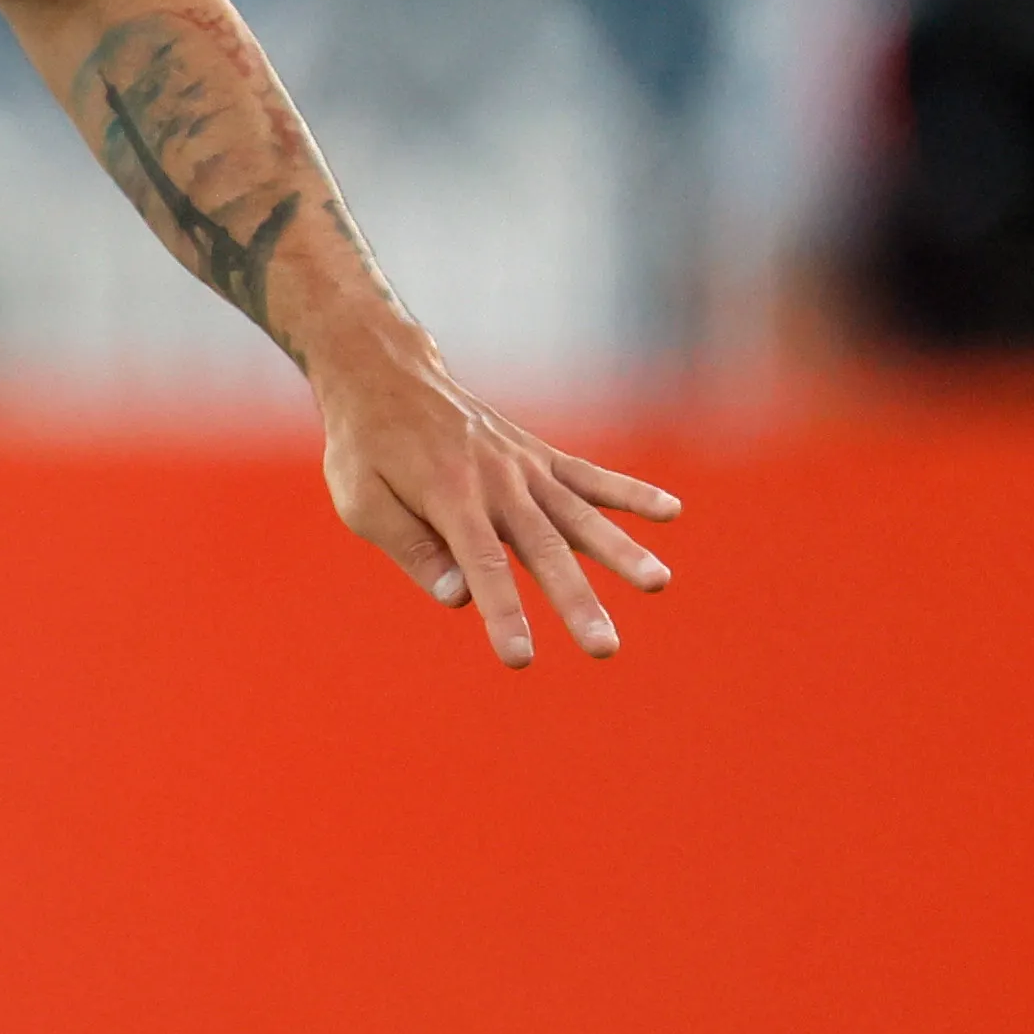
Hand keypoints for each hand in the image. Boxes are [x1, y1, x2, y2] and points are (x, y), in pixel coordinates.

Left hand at [310, 325, 678, 667]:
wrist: (386, 376)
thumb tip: (457, 598)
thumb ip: (411, 548)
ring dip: (621, 551)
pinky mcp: (539, 455)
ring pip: (579, 515)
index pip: (481, 566)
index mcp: (448, 497)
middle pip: (544, 549)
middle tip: (605, 648)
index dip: (503, 612)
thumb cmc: (365, 448)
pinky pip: (589, 476)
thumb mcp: (361, 499)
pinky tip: (671, 512)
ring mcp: (524, 466)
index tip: (521, 657)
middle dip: (576, 601)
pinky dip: (630, 491)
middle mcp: (497, 482)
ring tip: (659, 583)